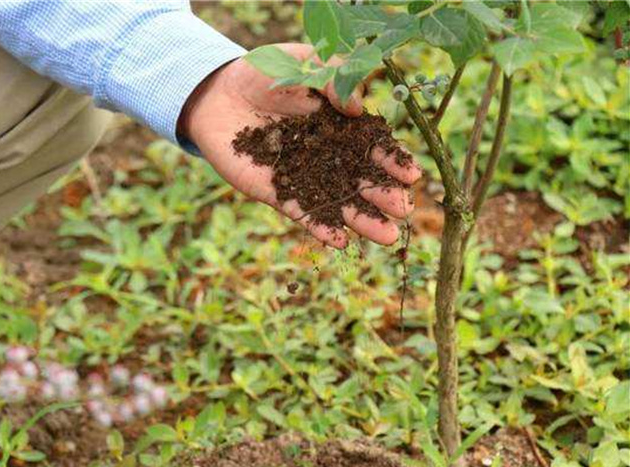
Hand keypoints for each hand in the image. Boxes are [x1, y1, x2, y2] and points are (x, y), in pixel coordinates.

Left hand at [179, 43, 421, 248]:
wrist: (217, 93)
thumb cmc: (265, 72)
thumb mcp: (304, 63)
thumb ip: (333, 78)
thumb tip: (356, 108)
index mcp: (341, 126)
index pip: (372, 147)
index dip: (391, 161)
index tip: (411, 175)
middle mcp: (327, 156)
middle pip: (361, 180)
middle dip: (383, 196)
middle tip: (403, 210)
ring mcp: (303, 176)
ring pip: (337, 202)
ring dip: (361, 220)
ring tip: (386, 237)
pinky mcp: (276, 191)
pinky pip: (301, 212)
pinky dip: (319, 227)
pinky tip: (339, 241)